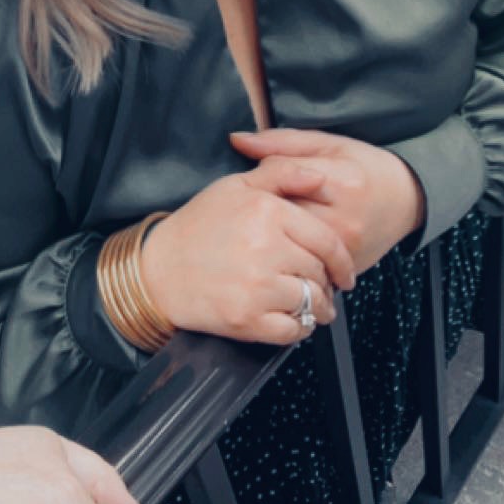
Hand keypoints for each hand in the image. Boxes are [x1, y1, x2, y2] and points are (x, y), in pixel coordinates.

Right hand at [139, 169, 355, 344]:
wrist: (159, 270)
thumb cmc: (198, 225)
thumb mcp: (238, 186)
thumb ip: (282, 173)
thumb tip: (319, 176)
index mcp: (268, 212)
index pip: (326, 241)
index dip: (342, 261)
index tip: (345, 272)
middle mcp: (266, 249)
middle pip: (319, 273)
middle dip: (326, 284)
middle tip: (323, 288)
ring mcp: (257, 287)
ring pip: (310, 303)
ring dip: (318, 309)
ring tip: (314, 307)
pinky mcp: (246, 320)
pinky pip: (292, 330)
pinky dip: (299, 329)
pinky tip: (293, 320)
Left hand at [232, 129, 424, 276]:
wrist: (405, 200)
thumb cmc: (365, 167)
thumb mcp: (329, 144)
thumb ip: (282, 143)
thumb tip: (237, 140)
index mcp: (341, 181)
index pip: (284, 178)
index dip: (263, 178)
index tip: (257, 178)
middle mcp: (344, 220)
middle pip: (283, 218)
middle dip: (263, 212)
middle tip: (250, 208)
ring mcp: (345, 250)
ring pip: (291, 246)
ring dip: (272, 237)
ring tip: (263, 228)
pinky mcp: (344, 270)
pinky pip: (306, 266)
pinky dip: (290, 256)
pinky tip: (281, 247)